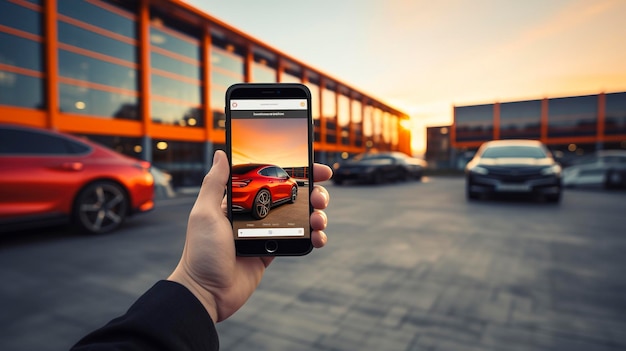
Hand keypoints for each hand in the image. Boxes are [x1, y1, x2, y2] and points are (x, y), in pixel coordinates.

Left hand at [168, 150, 331, 321]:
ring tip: (319, 220)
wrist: (207, 292)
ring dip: (316, 215)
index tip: (315, 168)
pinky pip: (298, 239)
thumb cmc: (201, 252)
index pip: (271, 178)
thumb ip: (215, 183)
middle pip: (292, 196)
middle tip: (321, 196)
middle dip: (313, 193)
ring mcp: (266, 232)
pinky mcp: (272, 251)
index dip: (295, 172)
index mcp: (239, 200)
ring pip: (300, 217)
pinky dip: (313, 237)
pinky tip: (318, 237)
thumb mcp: (204, 213)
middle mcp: (255, 214)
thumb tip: (220, 153)